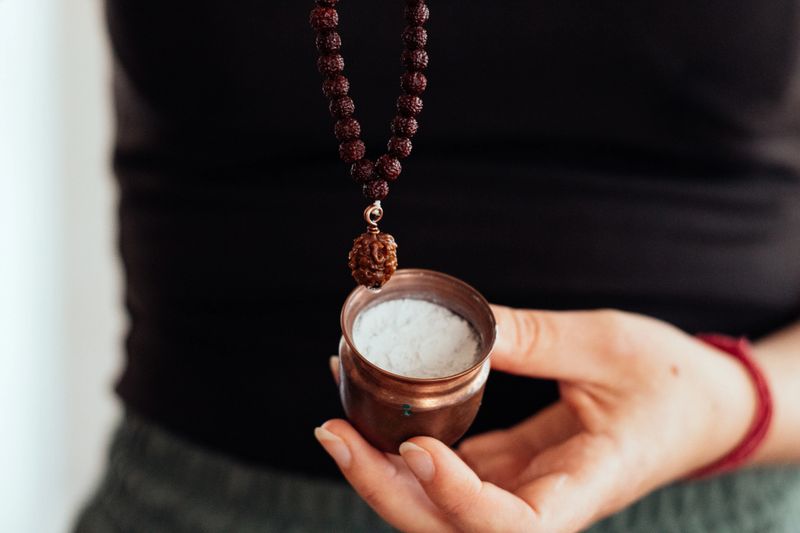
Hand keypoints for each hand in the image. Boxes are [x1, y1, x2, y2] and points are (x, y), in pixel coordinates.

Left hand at [315, 304, 757, 531]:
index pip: (516, 526)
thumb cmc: (672, 383)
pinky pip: (449, 473)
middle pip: (454, 529)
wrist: (702, 408)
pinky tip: (377, 409)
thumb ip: (534, 337)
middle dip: (387, 489)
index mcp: (588, 484)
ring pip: (442, 508)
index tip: (419, 448)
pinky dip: (407, 447)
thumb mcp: (608, 344)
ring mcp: (525, 491)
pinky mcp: (510, 472)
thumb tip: (462, 324)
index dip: (459, 499)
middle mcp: (547, 502)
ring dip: (385, 471)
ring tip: (339, 418)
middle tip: (334, 433)